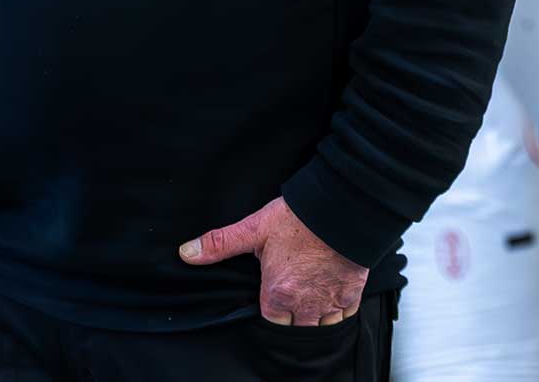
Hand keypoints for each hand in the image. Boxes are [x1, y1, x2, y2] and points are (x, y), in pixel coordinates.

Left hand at [178, 195, 369, 325]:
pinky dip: (338, 309)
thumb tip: (187, 253)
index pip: (270, 320)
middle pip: (295, 329)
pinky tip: (332, 294)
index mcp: (278, 293)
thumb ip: (221, 244)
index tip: (272, 294)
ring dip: (315, 317)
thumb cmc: (298, 218)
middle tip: (292, 297)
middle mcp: (304, 305)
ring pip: (321, 327)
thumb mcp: (254, 228)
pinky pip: (344, 316)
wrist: (340, 209)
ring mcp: (329, 302)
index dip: (270, 308)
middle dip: (293, 317)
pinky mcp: (351, 294)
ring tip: (311, 298)